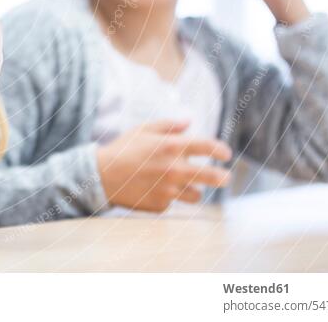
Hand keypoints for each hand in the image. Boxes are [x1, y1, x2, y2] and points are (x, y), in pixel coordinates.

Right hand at [96, 120, 231, 211]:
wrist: (101, 176)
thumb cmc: (123, 150)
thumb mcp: (144, 130)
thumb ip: (169, 126)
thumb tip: (189, 122)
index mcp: (170, 147)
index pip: (206, 146)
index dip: (220, 150)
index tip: (226, 154)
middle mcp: (173, 169)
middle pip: (211, 176)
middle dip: (222, 177)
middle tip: (225, 177)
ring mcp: (168, 190)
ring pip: (196, 194)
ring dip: (193, 189)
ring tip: (183, 184)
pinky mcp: (161, 205)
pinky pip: (174, 202)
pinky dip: (170, 196)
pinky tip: (155, 189)